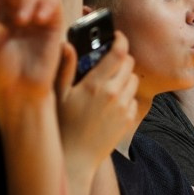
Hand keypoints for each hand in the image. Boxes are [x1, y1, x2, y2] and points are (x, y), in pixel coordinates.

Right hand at [55, 30, 139, 170]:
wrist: (75, 158)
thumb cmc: (63, 126)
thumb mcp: (59, 95)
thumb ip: (65, 68)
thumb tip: (67, 45)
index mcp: (96, 84)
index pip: (118, 52)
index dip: (120, 40)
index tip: (116, 37)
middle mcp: (114, 93)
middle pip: (129, 63)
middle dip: (121, 58)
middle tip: (109, 61)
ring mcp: (124, 107)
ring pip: (134, 80)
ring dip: (125, 77)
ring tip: (109, 83)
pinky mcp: (129, 119)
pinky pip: (134, 99)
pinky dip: (126, 96)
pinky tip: (111, 102)